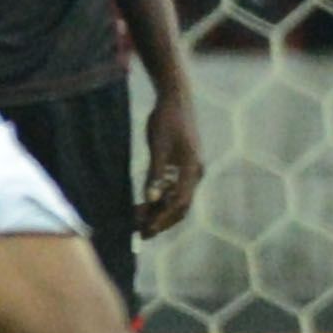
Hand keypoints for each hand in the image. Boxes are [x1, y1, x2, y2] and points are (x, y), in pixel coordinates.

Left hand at [137, 84, 205, 237]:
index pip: (179, 203)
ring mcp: (190, 170)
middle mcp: (195, 173)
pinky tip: (144, 203)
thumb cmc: (166, 119)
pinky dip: (160, 199)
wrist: (175, 98)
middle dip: (161, 221)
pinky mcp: (183, 165)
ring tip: (138, 221)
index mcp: (192, 169)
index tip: (146, 230)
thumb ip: (155, 174)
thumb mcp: (157, 146)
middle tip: (141, 234)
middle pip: (181, 206)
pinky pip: (173, 189)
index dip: (162, 219)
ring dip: (159, 211)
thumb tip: (151, 199)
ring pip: (177, 199)